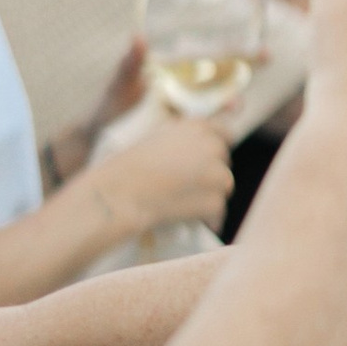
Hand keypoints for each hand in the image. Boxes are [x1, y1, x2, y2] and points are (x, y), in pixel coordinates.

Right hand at [81, 109, 238, 240]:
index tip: (210, 159)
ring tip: (182, 202)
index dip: (216, 148)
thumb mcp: (156, 137)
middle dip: (210, 174)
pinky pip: (217, 212)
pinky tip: (185, 218)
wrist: (122, 193)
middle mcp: (212, 147)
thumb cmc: (129, 166)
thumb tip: (199, 149)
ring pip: (223, 187)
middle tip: (187, 185)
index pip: (224, 133)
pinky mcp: (215, 202)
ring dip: (209, 195)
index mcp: (197, 127)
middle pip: (223, 162)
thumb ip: (183, 139)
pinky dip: (206, 218)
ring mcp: (218, 175)